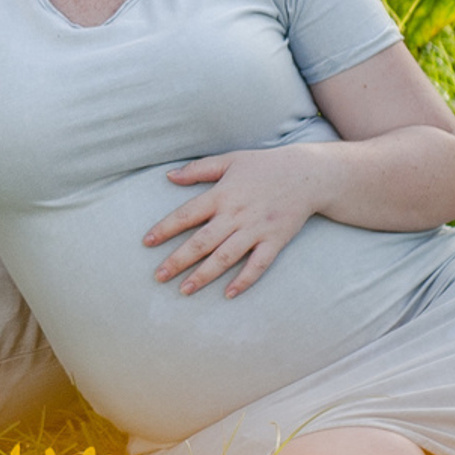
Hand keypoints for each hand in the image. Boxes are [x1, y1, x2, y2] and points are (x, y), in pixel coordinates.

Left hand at [143, 147, 329, 297]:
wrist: (308, 174)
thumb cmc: (264, 165)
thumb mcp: (229, 160)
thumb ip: (198, 170)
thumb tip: (168, 177)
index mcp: (221, 195)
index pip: (186, 214)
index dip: (165, 228)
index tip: (147, 242)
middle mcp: (236, 215)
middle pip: (201, 242)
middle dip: (178, 260)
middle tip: (158, 277)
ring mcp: (256, 230)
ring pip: (225, 258)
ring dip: (203, 275)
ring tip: (184, 290)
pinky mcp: (275, 241)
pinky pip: (258, 265)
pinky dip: (244, 280)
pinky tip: (228, 294)